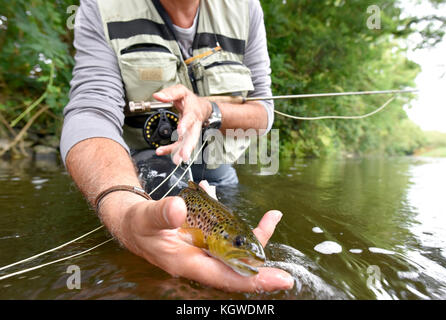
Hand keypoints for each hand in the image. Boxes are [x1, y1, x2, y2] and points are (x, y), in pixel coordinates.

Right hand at [119, 180, 293, 291]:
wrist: (132, 223)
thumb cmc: (138, 225)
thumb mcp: (145, 218)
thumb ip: (161, 214)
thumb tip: (179, 207)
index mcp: (186, 262)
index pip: (225, 276)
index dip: (254, 279)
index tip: (281, 279)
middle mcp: (199, 260)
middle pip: (237, 262)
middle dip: (259, 249)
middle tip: (274, 221)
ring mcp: (202, 250)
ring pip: (234, 248)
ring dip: (251, 233)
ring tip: (270, 216)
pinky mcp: (203, 239)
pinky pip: (225, 233)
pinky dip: (232, 219)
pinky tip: (226, 197)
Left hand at [153, 84, 211, 164]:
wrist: (201, 108)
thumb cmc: (190, 100)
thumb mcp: (181, 91)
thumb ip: (170, 93)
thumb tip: (157, 96)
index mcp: (193, 111)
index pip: (190, 118)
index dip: (185, 124)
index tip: (180, 131)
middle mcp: (193, 124)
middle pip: (192, 136)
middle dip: (188, 146)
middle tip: (184, 155)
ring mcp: (190, 132)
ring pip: (187, 144)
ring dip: (181, 152)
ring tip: (177, 160)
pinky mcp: (185, 138)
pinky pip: (179, 145)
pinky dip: (171, 150)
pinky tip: (162, 151)